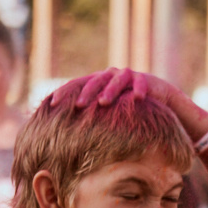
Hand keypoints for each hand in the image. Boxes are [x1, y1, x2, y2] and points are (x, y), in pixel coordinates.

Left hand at [51, 68, 179, 110]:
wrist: (155, 94)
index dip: (65, 92)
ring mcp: (127, 75)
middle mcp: (109, 75)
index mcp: (96, 81)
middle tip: (79, 106)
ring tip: (104, 102)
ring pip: (116, 80)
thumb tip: (66, 132)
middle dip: (86, 93)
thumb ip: (91, 113)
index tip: (52, 104)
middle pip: (95, 81)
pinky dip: (139, 89)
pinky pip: (141, 83)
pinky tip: (137, 98)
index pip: (77, 84)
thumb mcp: (108, 109)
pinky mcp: (144, 79)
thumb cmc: (126, 104)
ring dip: (109, 91)